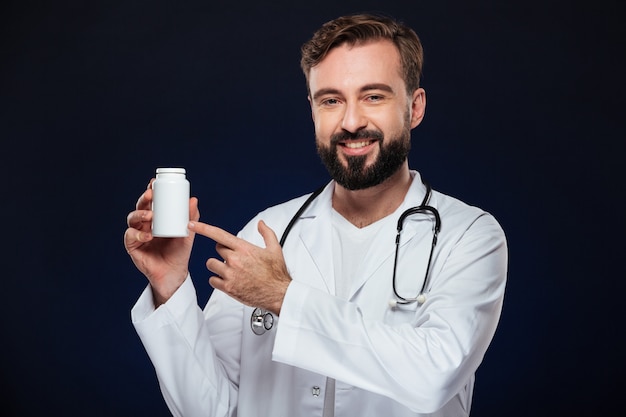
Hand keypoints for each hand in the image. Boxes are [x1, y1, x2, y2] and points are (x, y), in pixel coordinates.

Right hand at [124, 180, 199, 305]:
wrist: (174, 273)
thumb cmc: (179, 251)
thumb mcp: (188, 233)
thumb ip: (191, 217)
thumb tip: (193, 199)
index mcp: (156, 217)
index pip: (151, 201)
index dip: (150, 191)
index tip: (153, 182)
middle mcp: (144, 223)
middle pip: (139, 207)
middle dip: (144, 199)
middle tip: (151, 195)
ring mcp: (137, 234)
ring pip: (132, 219)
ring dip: (139, 215)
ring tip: (150, 216)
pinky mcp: (133, 246)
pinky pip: (131, 237)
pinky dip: (138, 234)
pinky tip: (148, 235)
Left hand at [190, 220, 290, 314]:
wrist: (277, 293)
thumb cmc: (276, 273)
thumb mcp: (274, 249)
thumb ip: (266, 233)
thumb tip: (261, 224)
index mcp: (244, 248)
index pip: (219, 235)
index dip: (203, 228)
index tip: (192, 225)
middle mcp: (235, 260)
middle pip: (217, 249)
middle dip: (224, 252)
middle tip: (236, 258)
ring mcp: (230, 274)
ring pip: (211, 264)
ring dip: (218, 266)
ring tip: (231, 270)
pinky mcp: (228, 287)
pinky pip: (212, 280)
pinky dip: (218, 280)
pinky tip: (228, 280)